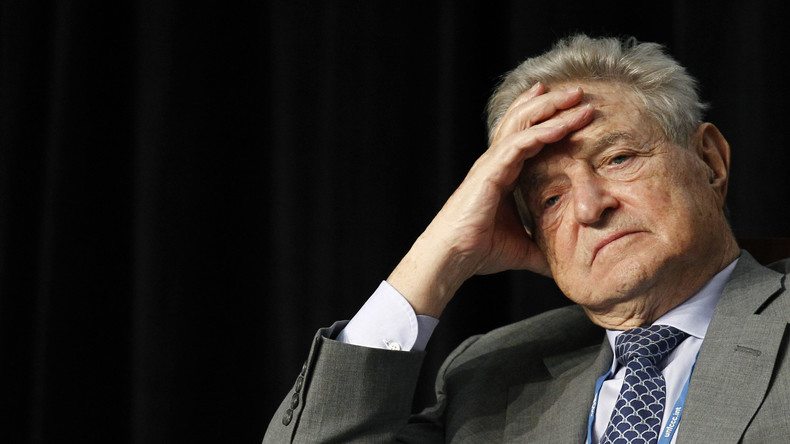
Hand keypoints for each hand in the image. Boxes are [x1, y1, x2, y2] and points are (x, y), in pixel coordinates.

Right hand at [388, 83, 594, 316]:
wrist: (454, 258)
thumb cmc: (480, 252)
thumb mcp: (525, 249)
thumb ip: (546, 249)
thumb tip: (569, 263)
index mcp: (503, 174)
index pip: (527, 136)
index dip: (546, 118)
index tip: (570, 107)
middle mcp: (496, 163)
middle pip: (524, 121)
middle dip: (552, 104)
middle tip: (578, 91)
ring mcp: (491, 164)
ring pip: (522, 124)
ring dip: (551, 109)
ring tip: (577, 96)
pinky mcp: (489, 172)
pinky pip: (518, 144)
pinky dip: (541, 132)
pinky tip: (562, 125)